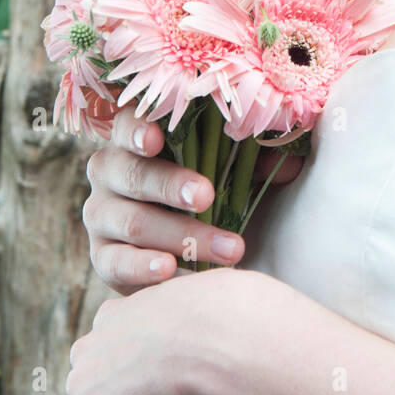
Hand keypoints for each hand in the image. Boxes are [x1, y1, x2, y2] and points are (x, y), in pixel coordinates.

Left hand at [67, 265, 256, 394]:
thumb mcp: (201, 311)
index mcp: (115, 313)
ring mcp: (89, 389)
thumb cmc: (225, 318)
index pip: (115, 355)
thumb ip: (189, 331)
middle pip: (101, 392)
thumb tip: (214, 352)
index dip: (133, 384)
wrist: (222, 335)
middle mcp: (92, 347)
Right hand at [83, 102, 303, 295]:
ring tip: (224, 249)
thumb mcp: (233, 170)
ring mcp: (100, 216)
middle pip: (130, 173)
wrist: (186, 245)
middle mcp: (108, 171)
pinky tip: (170, 272)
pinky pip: (115, 263)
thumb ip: (256, 160)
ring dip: (179, 235)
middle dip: (170, 185)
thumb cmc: (210, 190)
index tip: (158, 138)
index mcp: (135, 138)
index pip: (127, 123)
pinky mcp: (102, 258)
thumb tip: (294, 162)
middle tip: (206, 196)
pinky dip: (143, 268)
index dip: (138, 128)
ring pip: (132, 222)